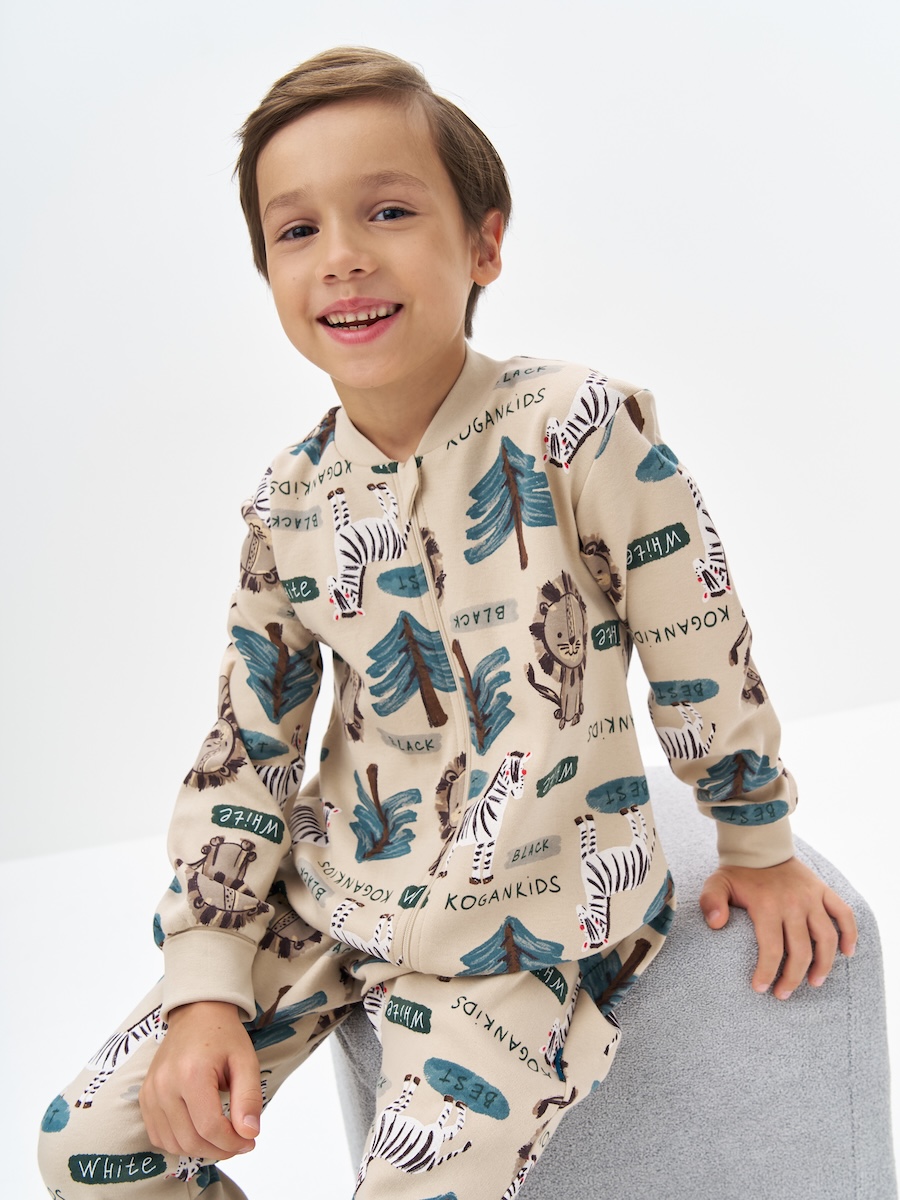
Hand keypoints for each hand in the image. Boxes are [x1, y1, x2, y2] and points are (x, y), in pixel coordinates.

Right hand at [140, 1001, 261, 1159]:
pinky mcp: (144, 1097)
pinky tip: (199, 1132)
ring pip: (173, 1143)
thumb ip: (249, 1098)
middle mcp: (165, 1085)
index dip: (232, 1143)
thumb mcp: (246, 1061)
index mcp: (192, 1073)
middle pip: (190, 1140)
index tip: (249, 1142)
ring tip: (221, 1138)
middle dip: (219, 1150)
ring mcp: (150, 1092)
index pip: (209, 1127)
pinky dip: (179, 1142)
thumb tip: (249, 1134)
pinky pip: (158, 1135)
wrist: (197, 1013)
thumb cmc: (223, 1035)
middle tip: (239, 1143)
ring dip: (200, 1150)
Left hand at [699, 857, 856, 999]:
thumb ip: (711, 902)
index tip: (760, 988)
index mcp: (767, 905)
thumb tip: (716, 924)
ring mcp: (811, 897)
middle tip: (783, 994)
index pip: (772, 948)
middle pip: (800, 951)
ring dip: (824, 964)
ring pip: (826, 938)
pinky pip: (844, 914)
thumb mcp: (717, 884)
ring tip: (814, 983)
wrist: (760, 847)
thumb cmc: (738, 873)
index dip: (768, 972)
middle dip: (793, 978)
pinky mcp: (823, 891)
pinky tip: (847, 953)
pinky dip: (850, 933)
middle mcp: (793, 903)